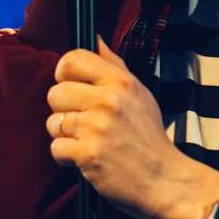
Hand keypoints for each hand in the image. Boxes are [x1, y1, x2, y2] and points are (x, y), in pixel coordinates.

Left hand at [45, 38, 218, 218]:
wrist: (165, 180)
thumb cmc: (148, 137)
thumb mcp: (139, 94)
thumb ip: (114, 66)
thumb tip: (95, 38)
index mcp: (120, 81)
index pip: (72, 59)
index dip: (64, 74)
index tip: (72, 86)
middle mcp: (108, 100)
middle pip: (55, 93)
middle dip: (64, 110)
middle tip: (84, 123)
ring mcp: (97, 127)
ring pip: (53, 122)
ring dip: (66, 136)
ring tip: (89, 142)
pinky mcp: (88, 154)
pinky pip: (56, 148)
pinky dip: (67, 157)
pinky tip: (87, 159)